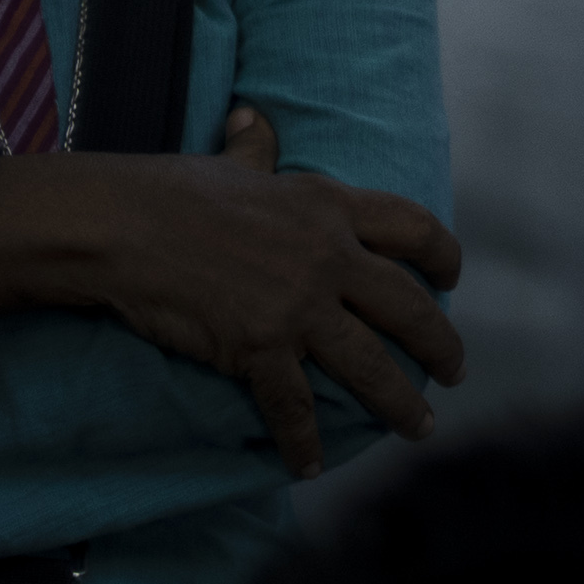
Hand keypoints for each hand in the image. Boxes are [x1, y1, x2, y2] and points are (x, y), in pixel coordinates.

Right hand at [0, 101, 466, 476]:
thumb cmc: (175, 190)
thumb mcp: (236, 164)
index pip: (415, 228)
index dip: (443, 255)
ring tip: (420, 428)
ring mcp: (299, 305)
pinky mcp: (260, 347)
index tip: (453, 280)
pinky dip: (304, 441)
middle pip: (409, 306)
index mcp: (333, 207)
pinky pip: (294, 405)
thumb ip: (257, 149)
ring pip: (369, 364)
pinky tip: (311, 466)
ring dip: (400, 402)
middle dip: (440, 345)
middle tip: (456, 373)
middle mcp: (331, 257)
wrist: (127, 227)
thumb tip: (254, 117)